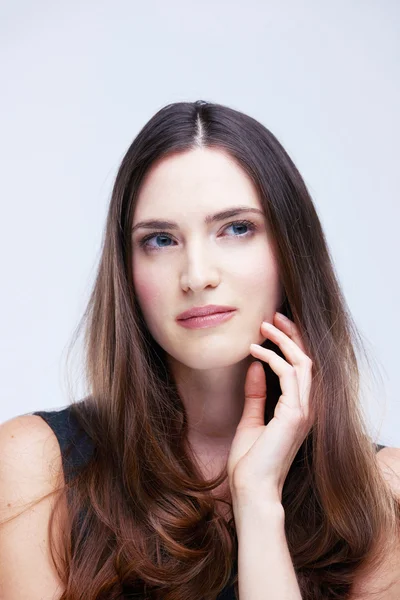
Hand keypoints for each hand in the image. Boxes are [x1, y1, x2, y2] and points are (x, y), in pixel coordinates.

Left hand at [227, 312, 314, 503]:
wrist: (251, 489)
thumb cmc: (250, 462)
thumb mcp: (251, 420)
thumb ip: (256, 395)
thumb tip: (254, 367)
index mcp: (298, 410)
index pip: (301, 369)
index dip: (290, 344)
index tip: (272, 327)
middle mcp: (306, 408)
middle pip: (306, 360)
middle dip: (290, 334)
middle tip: (272, 316)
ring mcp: (304, 411)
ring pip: (302, 362)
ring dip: (283, 341)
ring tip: (263, 326)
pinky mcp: (295, 414)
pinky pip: (288, 374)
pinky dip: (272, 358)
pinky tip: (254, 351)